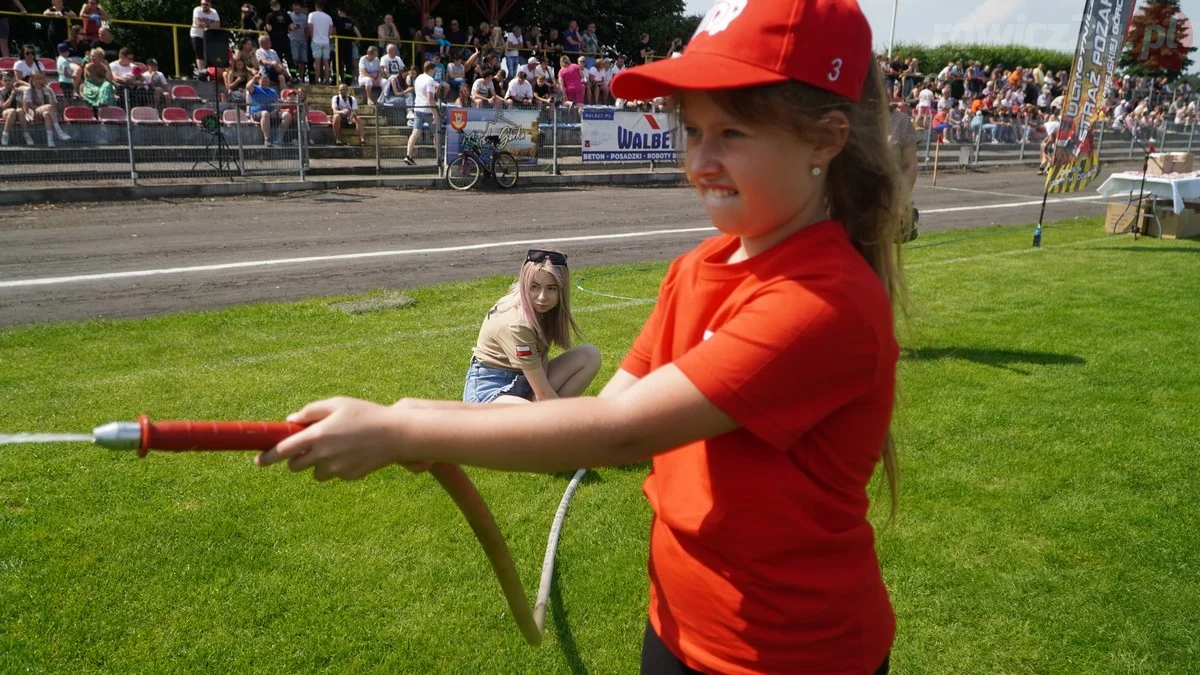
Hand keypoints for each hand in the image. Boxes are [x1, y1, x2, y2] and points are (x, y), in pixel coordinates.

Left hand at [255, 396, 411, 480]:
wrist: (396, 435)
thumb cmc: (367, 414)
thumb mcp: (338, 403)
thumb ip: (312, 411)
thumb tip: (291, 420)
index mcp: (317, 435)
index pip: (283, 450)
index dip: (267, 457)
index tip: (258, 461)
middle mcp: (323, 455)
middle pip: (295, 466)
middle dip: (296, 458)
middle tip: (308, 446)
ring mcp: (336, 468)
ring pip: (315, 473)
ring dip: (318, 463)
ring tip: (338, 447)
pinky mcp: (348, 476)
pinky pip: (335, 474)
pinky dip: (337, 466)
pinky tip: (353, 453)